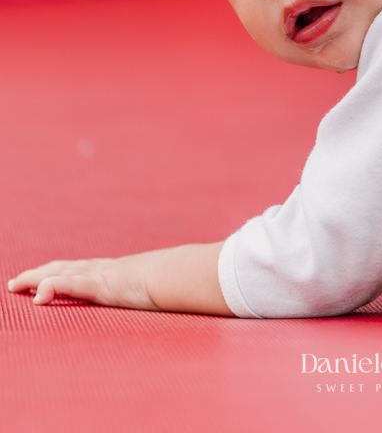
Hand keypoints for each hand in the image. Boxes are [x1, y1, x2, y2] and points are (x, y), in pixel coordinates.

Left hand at [8, 242, 230, 314]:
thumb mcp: (162, 287)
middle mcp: (105, 269)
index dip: (61, 271)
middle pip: (65, 267)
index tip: (44, 276)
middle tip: (17, 282)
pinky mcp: (104, 285)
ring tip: (15, 285)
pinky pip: (74, 285)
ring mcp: (103, 276)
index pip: (83, 269)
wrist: (184, 273)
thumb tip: (173, 290)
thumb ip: (158, 288)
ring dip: (36, 278)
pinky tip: (38, 294)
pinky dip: (53, 286)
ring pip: (62, 273)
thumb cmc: (177, 281)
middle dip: (40, 273)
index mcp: (117, 272)